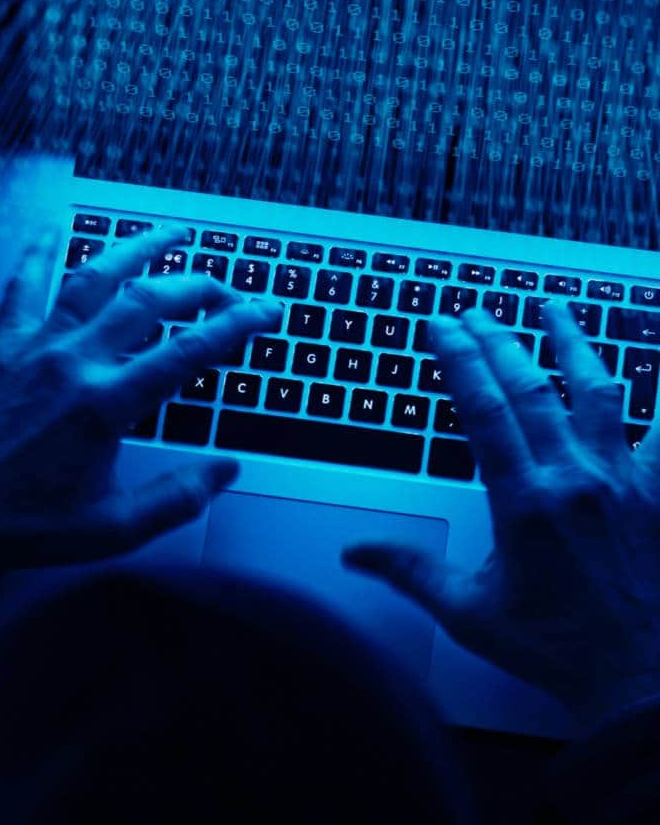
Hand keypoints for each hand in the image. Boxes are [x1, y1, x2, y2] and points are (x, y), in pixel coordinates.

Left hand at [0, 226, 280, 570]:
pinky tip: (53, 226)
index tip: (264, 311)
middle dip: (198, 285)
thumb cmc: (26, 524)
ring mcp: (35, 348)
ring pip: (94, 277)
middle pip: (149, 301)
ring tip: (170, 231)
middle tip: (227, 288)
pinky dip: (38, 251)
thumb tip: (224, 469)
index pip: (188, 352)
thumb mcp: (113, 526)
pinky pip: (23, 285)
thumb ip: (176, 496)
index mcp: (105, 405)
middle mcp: (74, 363)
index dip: (235, 326)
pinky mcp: (2, 346)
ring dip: (138, 249)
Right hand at [344, 303, 659, 729]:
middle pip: (530, 387)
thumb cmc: (556, 647)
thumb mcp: (469, 611)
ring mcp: (621, 480)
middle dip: (497, 340)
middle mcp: (574, 479)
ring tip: (554, 306)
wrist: (634, 678)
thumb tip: (355, 553)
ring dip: (572, 342)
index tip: (442, 326)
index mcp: (525, 503)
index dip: (458, 358)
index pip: (484, 408)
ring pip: (597, 390)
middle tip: (474, 312)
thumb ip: (410, 571)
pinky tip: (655, 356)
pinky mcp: (655, 490)